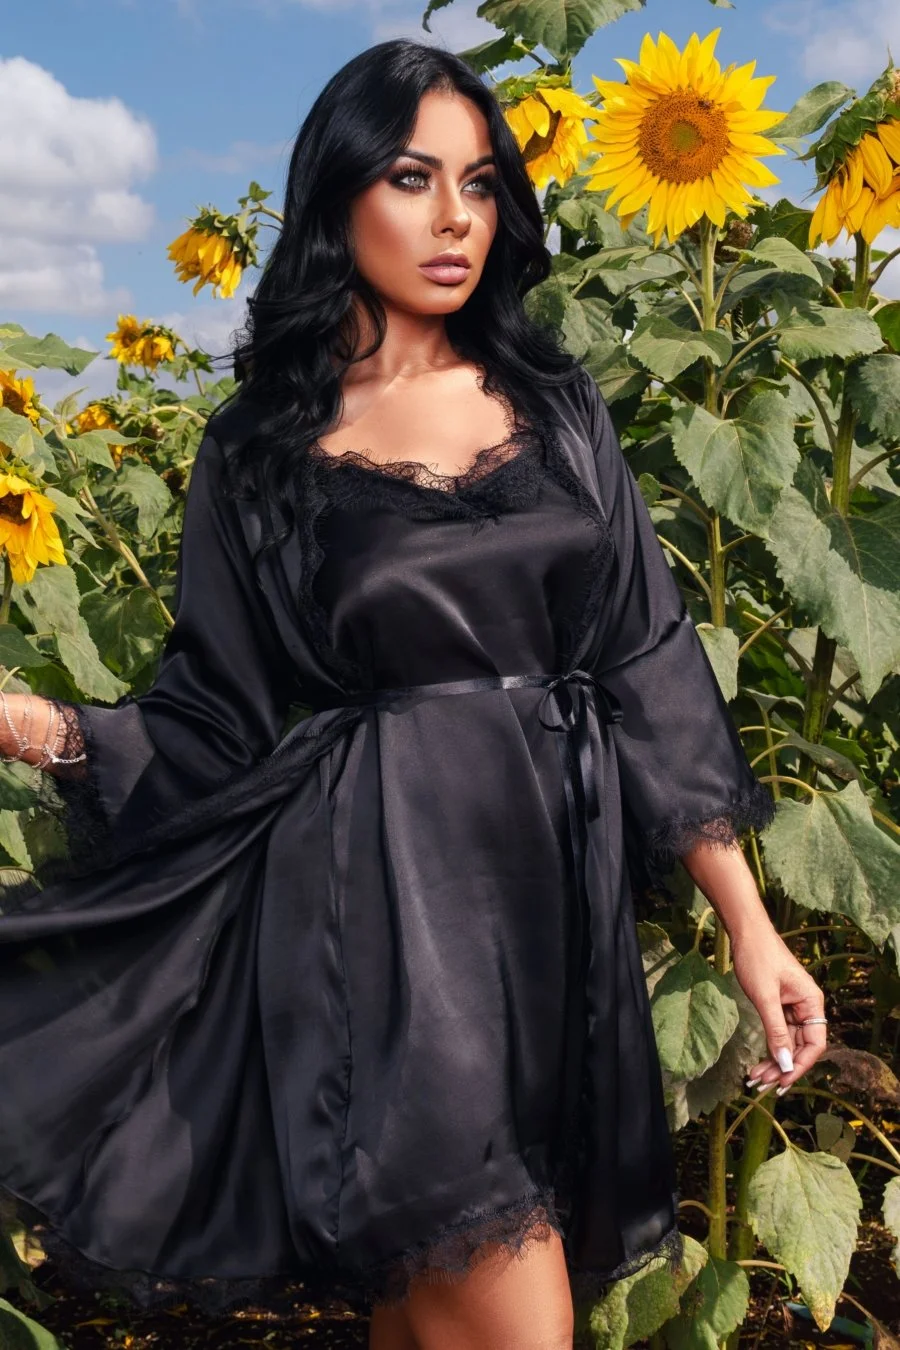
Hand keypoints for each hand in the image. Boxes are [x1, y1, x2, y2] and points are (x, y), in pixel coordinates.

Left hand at [729, 923, 827, 1094]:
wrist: (746, 932)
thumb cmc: (758, 958)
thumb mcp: (765, 997)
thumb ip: (776, 1031)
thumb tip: (785, 1064)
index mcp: (812, 1002)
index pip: (814, 1044)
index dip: (800, 1066)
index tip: (782, 1083)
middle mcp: (806, 1007)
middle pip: (800, 1047)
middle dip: (782, 1068)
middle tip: (762, 1086)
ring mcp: (792, 1007)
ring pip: (787, 1043)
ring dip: (773, 1062)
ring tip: (755, 1080)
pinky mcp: (779, 1005)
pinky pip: (777, 1033)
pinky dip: (768, 1048)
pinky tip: (757, 1064)